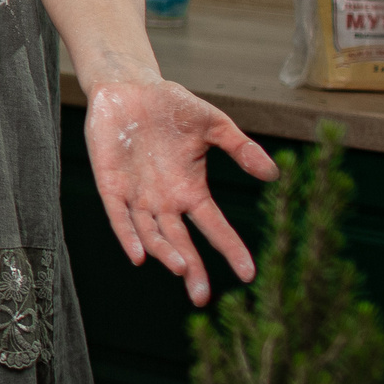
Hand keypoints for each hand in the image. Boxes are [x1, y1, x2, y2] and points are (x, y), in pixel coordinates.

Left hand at [82, 77, 278, 304]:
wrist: (129, 86)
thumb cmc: (171, 105)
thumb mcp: (214, 125)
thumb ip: (240, 148)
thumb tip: (274, 174)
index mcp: (190, 189)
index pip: (214, 226)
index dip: (230, 249)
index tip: (248, 274)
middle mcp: (164, 199)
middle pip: (179, 242)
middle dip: (192, 269)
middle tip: (202, 296)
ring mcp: (136, 194)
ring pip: (151, 234)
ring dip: (164, 252)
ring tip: (182, 269)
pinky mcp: (110, 184)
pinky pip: (118, 216)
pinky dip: (128, 235)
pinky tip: (138, 254)